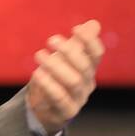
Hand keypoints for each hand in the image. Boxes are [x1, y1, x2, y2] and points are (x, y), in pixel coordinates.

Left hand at [26, 19, 103, 135]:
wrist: (44, 108)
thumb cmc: (56, 78)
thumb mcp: (65, 59)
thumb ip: (78, 43)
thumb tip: (94, 24)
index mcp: (89, 68)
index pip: (96, 54)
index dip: (89, 42)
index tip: (75, 29)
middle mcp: (87, 83)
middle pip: (85, 67)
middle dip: (69, 51)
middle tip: (51, 40)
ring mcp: (78, 98)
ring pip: (73, 81)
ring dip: (56, 66)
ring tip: (39, 54)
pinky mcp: (66, 111)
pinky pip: (60, 98)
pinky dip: (49, 84)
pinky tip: (38, 73)